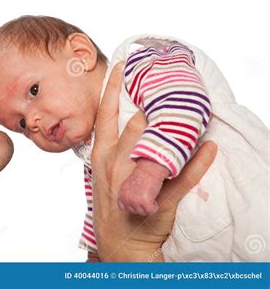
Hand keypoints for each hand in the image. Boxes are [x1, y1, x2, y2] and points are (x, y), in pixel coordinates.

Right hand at [91, 62, 216, 261]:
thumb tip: (130, 121)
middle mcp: (114, 164)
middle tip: (167, 90)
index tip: (122, 66)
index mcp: (101, 155)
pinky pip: (181, 177)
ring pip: (157, 144)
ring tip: (189, 110)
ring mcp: (134, 181)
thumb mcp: (101, 174)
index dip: (113, 88)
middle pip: (136, 124)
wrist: (117, 245)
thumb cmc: (110, 206)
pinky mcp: (157, 199)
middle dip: (152, 107)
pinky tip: (210, 147)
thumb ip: (111, 148)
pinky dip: (197, 162)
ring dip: (174, 128)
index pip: (106, 114)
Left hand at [117, 158, 169, 215]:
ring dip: (148, 205)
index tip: (137, 199)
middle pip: (135, 211)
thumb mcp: (128, 185)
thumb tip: (128, 205)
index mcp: (121, 195)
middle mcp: (126, 199)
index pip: (123, 208)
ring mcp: (135, 202)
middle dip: (141, 205)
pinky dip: (154, 206)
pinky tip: (153, 197)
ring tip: (149, 194)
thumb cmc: (141, 175)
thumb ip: (127, 195)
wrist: (149, 169)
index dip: (132, 205)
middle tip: (145, 193)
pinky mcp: (144, 203)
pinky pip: (151, 211)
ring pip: (143, 212)